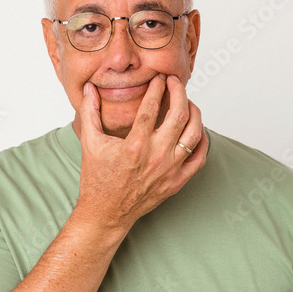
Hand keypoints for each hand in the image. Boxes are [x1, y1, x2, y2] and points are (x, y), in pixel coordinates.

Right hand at [75, 73, 207, 231]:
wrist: (106, 213)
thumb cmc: (97, 179)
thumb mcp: (90, 142)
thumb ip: (90, 112)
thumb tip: (89, 88)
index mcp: (135, 145)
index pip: (152, 106)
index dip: (157, 87)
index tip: (158, 78)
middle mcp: (156, 156)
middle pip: (179, 114)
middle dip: (179, 92)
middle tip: (175, 82)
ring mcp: (170, 170)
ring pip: (194, 134)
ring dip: (194, 113)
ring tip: (187, 102)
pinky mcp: (177, 182)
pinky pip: (199, 157)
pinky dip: (203, 140)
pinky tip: (197, 129)